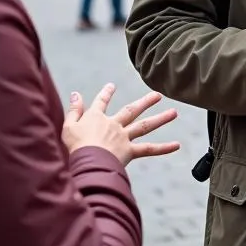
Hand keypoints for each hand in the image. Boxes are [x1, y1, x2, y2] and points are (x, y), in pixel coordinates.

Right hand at [63, 83, 179, 165]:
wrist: (88, 160)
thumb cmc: (75, 146)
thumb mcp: (69, 126)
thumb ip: (74, 110)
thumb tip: (75, 94)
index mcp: (97, 118)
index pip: (101, 102)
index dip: (105, 93)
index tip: (111, 85)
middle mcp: (113, 125)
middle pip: (131, 110)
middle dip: (145, 102)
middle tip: (158, 95)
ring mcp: (123, 137)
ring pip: (145, 126)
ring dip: (161, 118)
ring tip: (174, 113)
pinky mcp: (130, 151)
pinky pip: (149, 149)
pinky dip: (163, 148)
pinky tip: (177, 145)